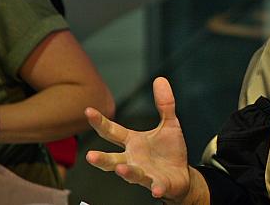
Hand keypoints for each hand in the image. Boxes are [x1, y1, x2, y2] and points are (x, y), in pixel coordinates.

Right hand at [85, 77, 191, 200]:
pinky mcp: (159, 184)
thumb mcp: (169, 123)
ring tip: (120, 169)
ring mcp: (145, 173)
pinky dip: (156, 188)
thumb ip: (164, 103)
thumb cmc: (169, 150)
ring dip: (126, 172)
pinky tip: (156, 189)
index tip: (88, 110)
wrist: (181, 174)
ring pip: (132, 174)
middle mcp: (134, 159)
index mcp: (133, 142)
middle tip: (89, 156)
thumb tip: (160, 79)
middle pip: (112, 160)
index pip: (112, 132)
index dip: (100, 122)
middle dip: (101, 159)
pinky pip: (156, 186)